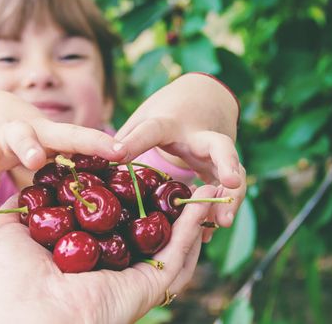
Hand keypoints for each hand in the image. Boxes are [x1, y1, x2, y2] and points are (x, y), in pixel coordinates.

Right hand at [0, 91, 127, 247]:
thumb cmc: (27, 137)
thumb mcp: (49, 143)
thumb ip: (71, 165)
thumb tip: (114, 196)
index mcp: (43, 132)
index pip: (72, 134)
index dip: (96, 142)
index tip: (121, 151)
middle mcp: (13, 135)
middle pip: (21, 135)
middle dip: (28, 146)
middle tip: (36, 159)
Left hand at [0, 185, 217, 322]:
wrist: (21, 307)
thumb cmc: (10, 272)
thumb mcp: (12, 229)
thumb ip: (24, 204)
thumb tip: (27, 185)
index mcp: (88, 256)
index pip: (117, 223)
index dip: (132, 197)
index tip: (141, 172)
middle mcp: (114, 268)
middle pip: (151, 233)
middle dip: (170, 206)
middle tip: (182, 179)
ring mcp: (134, 278)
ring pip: (172, 243)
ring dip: (191, 215)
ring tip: (206, 185)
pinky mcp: (149, 286)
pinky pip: (176, 253)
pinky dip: (190, 227)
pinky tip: (199, 200)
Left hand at [115, 73, 245, 241]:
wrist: (202, 99)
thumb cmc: (166, 111)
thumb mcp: (143, 117)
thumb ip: (126, 139)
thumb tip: (99, 166)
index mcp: (170, 122)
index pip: (152, 130)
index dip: (134, 143)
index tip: (118, 155)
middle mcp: (198, 137)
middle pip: (219, 146)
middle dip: (227, 163)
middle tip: (231, 182)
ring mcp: (215, 154)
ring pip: (231, 174)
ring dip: (228, 197)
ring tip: (222, 221)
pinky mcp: (222, 170)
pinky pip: (226, 191)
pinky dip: (219, 210)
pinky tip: (209, 232)